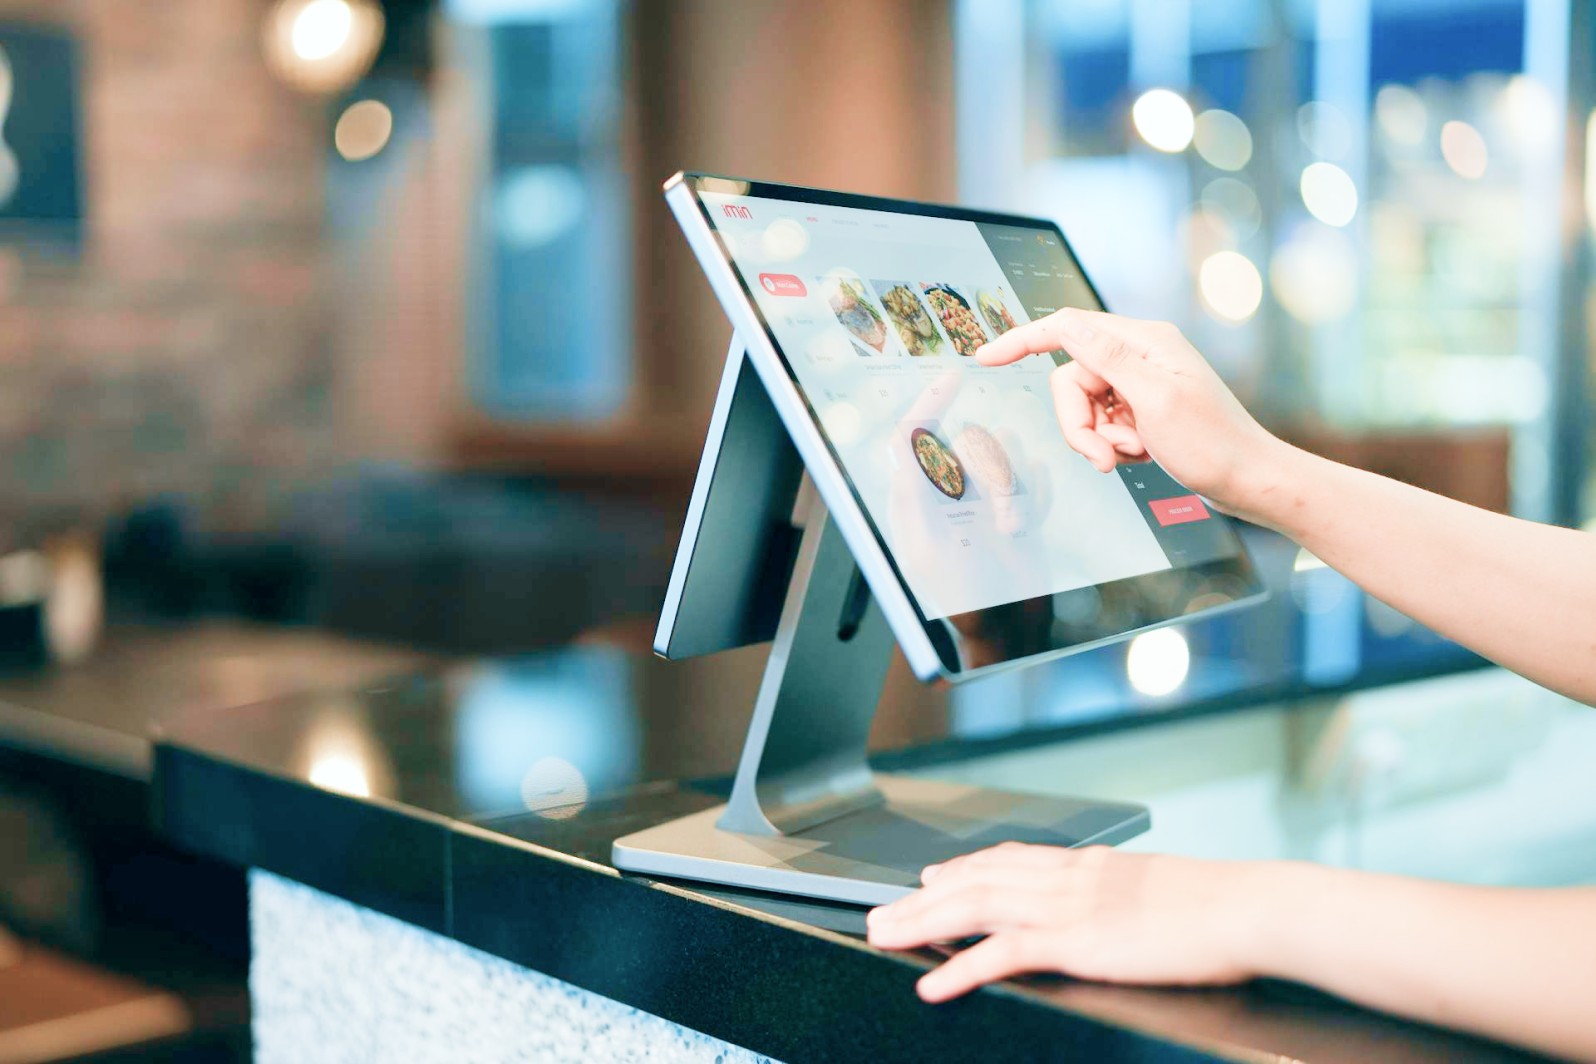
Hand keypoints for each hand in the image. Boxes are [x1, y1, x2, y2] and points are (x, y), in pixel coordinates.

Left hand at [865, 843, 1277, 1002]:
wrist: (1250, 908)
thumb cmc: (1222, 906)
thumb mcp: (1161, 889)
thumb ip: (1125, 896)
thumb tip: (1119, 909)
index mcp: (1088, 865)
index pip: (1008, 858)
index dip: (962, 867)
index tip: (931, 875)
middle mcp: (1068, 878)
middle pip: (976, 879)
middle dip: (923, 897)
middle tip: (884, 912)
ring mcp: (1070, 908)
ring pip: (975, 907)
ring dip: (922, 923)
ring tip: (886, 937)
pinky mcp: (1078, 942)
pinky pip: (1003, 953)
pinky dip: (961, 966)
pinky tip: (934, 982)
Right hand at [975, 309, 1283, 515]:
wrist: (1250, 481)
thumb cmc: (1214, 445)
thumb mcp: (1156, 400)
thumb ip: (1107, 359)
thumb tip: (1065, 323)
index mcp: (1144, 342)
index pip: (1067, 327)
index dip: (1022, 340)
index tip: (985, 357)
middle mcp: (1141, 355)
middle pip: (1071, 379)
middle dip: (1078, 423)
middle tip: (1106, 456)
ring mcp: (1142, 383)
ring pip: (1084, 406)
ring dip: (1098, 438)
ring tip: (1129, 457)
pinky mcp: (1143, 408)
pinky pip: (1103, 423)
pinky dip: (1113, 443)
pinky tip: (1142, 455)